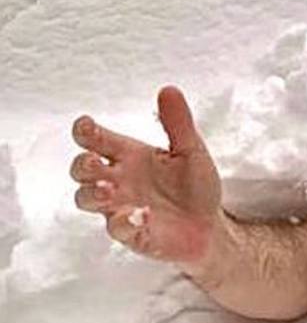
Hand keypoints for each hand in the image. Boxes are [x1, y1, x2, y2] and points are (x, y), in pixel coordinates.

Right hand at [70, 86, 223, 268]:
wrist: (209, 224)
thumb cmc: (195, 185)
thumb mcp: (191, 149)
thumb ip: (178, 122)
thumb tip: (169, 89)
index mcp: (131, 156)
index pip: (99, 141)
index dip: (86, 132)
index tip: (84, 124)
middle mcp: (119, 180)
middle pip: (82, 170)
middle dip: (82, 164)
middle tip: (94, 161)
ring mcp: (120, 207)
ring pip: (86, 199)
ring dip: (93, 193)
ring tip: (110, 189)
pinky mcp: (131, 233)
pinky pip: (117, 228)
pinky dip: (125, 221)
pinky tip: (142, 215)